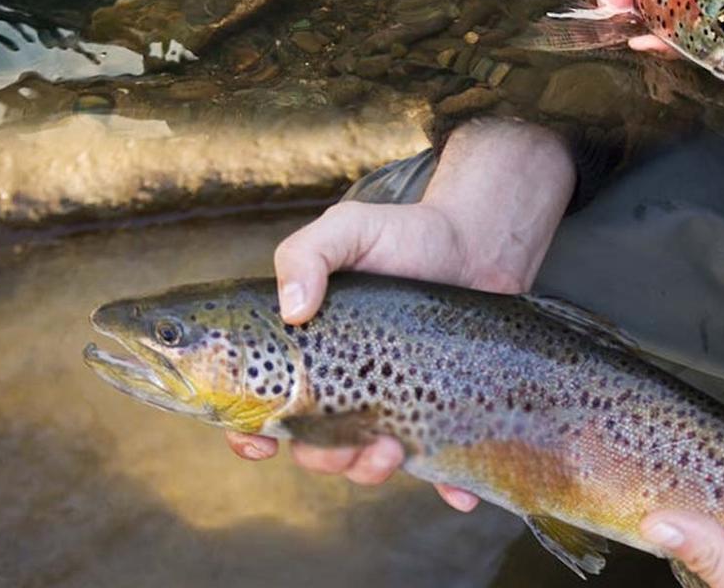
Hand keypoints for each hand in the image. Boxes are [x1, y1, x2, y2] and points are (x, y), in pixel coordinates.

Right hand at [224, 120, 575, 511]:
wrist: (476, 245)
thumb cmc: (405, 236)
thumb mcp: (349, 229)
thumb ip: (307, 253)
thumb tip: (292, 309)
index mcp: (310, 349)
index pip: (260, 404)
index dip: (247, 433)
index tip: (260, 443)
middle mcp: (344, 383)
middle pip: (312, 447)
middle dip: (324, 457)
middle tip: (352, 442)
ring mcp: (392, 402)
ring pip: (365, 462)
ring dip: (371, 470)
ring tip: (395, 448)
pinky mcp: (438, 412)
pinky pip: (439, 465)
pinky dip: (447, 487)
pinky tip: (459, 492)